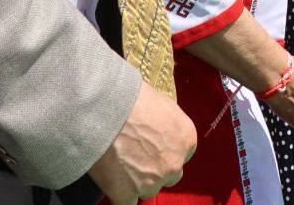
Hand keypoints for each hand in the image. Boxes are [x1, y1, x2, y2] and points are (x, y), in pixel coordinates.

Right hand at [87, 81, 196, 203]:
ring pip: (148, 190)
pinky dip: (120, 197)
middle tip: (135, 157)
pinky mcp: (127, 193)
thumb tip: (158, 126)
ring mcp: (152, 182)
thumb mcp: (162, 104)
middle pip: (168, 175)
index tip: (152, 148)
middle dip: (155, 169)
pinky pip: (126, 204)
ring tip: (119, 166)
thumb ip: (167, 124)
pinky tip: (113, 186)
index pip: (182, 154)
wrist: (106, 110)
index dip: (165, 152)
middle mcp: (175, 163)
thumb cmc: (132, 99)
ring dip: (136, 182)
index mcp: (187, 139)